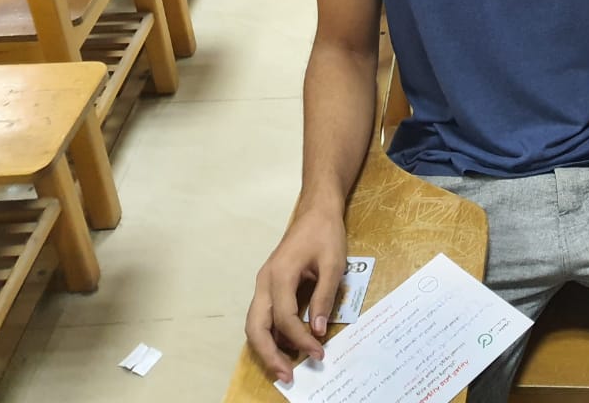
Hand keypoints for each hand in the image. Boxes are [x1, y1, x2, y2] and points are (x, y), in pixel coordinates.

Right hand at [244, 205, 347, 382]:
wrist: (316, 211)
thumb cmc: (325, 233)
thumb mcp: (333, 263)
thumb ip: (324, 296)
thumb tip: (317, 329)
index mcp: (279, 275)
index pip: (285, 318)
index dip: (301, 340)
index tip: (319, 353)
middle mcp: (264, 282)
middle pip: (255, 327)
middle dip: (269, 355)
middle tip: (287, 376)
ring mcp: (264, 284)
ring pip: (255, 324)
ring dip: (267, 348)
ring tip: (284, 368)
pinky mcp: (269, 285)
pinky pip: (264, 316)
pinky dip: (270, 335)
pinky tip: (286, 347)